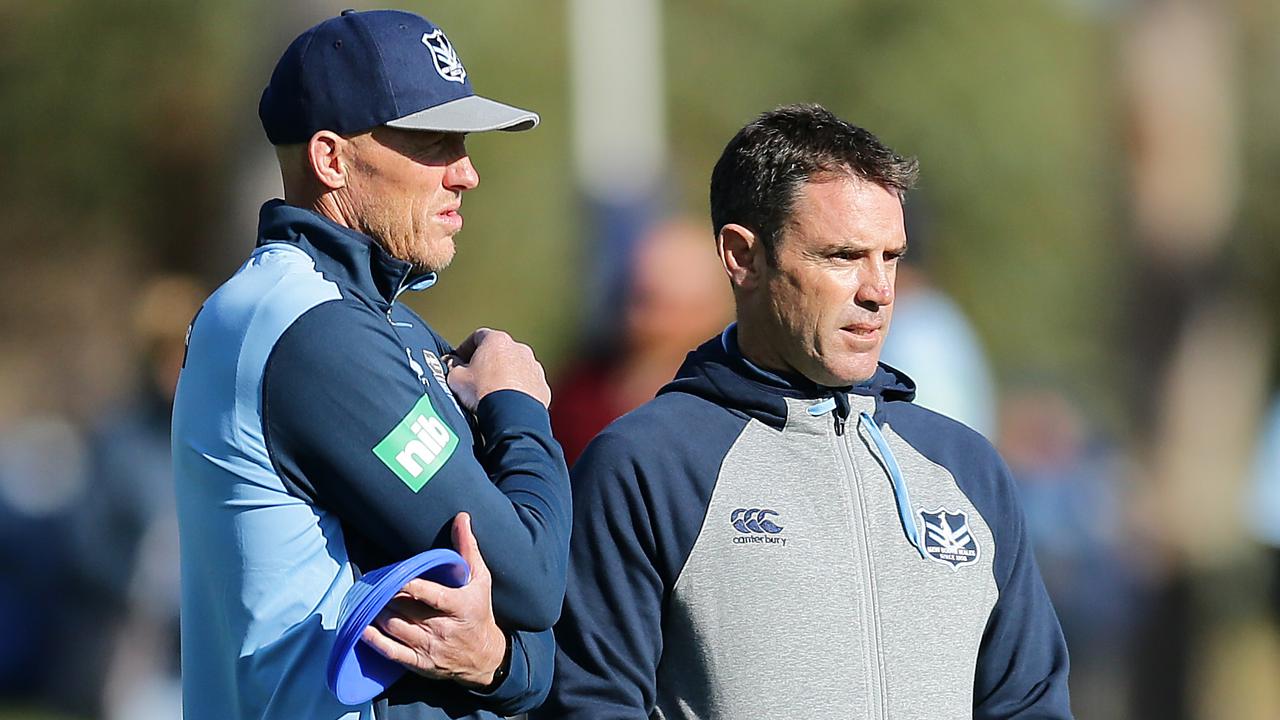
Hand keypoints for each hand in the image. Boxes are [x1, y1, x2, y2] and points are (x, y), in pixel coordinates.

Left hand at [361, 512, 508, 688]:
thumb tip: (461, 518)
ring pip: (395, 627)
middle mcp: (443, 628)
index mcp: (459, 606)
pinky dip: (374, 640)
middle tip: (372, 583)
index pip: (432, 595)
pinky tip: (362, 628)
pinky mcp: (419, 663)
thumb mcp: (481, 579)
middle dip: (387, 596)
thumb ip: (468, 548)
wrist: (484, 658)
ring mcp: (430, 648)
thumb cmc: (479, 612)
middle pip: (406, 609)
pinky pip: (391, 652)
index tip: (395, 575)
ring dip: (377, 612)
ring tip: (367, 599)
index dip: (410, 586)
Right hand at [444, 328, 550, 410]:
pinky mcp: (542, 386)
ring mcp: (534, 367)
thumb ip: (453, 366)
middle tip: (475, 379)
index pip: (477, 336)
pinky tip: (508, 403)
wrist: (511, 414)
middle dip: (487, 363)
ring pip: (516, 368)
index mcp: (497, 341)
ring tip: (492, 394)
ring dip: (505, 376)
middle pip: (499, 352)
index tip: (458, 361)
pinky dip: (518, 391)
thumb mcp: (456, 378)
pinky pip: (527, 385)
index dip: (465, 348)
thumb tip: (453, 364)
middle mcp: (519, 349)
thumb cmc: (483, 392)